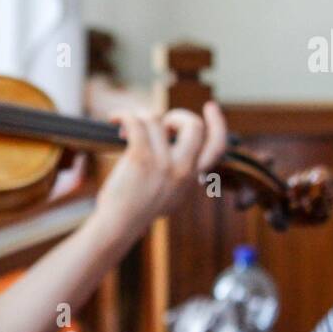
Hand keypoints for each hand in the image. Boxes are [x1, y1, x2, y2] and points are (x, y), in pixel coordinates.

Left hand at [88, 100, 227, 247]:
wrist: (119, 225)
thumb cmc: (139, 209)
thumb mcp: (172, 195)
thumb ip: (181, 173)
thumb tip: (175, 141)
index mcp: (193, 177)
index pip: (217, 147)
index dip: (218, 123)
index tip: (210, 106)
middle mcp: (183, 169)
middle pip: (192, 124)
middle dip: (174, 115)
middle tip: (157, 124)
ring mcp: (163, 163)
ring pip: (157, 118)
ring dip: (140, 116)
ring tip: (127, 129)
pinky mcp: (140, 158)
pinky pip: (136, 122)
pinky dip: (123, 114)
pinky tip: (115, 119)